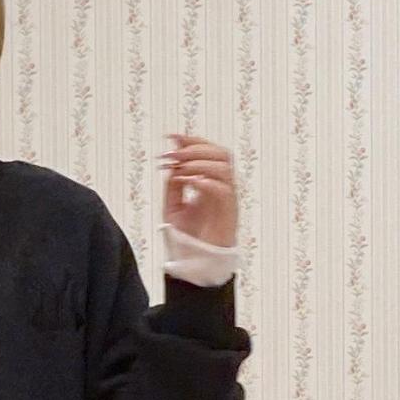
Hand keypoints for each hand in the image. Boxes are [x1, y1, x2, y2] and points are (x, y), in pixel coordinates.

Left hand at [158, 132, 237, 246]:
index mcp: (211, 182)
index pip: (208, 151)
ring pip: (223, 167)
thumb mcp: (173, 207)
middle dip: (195, 148)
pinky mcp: (228, 212)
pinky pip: (223, 190)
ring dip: (199, 162)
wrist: (197, 263)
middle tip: (172, 154)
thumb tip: (172, 164)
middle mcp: (222, 186)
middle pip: (220, 153)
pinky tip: (189, 183)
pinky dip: (206, 182)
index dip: (192, 139)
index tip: (171, 136)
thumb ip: (173, 185)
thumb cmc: (189, 237)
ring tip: (179, 168)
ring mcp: (228, 198)